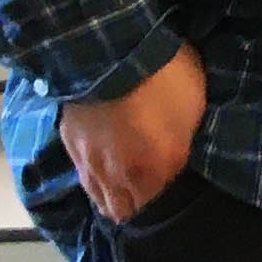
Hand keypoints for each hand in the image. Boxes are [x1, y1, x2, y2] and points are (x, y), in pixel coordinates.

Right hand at [61, 42, 205, 221]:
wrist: (110, 51)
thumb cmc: (165, 79)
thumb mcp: (192, 112)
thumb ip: (181, 146)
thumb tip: (176, 164)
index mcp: (154, 170)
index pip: (155, 207)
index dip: (162, 204)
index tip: (169, 197)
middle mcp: (119, 176)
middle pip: (123, 210)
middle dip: (135, 208)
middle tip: (145, 198)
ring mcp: (90, 162)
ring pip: (99, 197)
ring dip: (111, 198)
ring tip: (121, 194)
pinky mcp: (69, 143)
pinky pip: (83, 176)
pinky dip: (93, 180)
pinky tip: (100, 174)